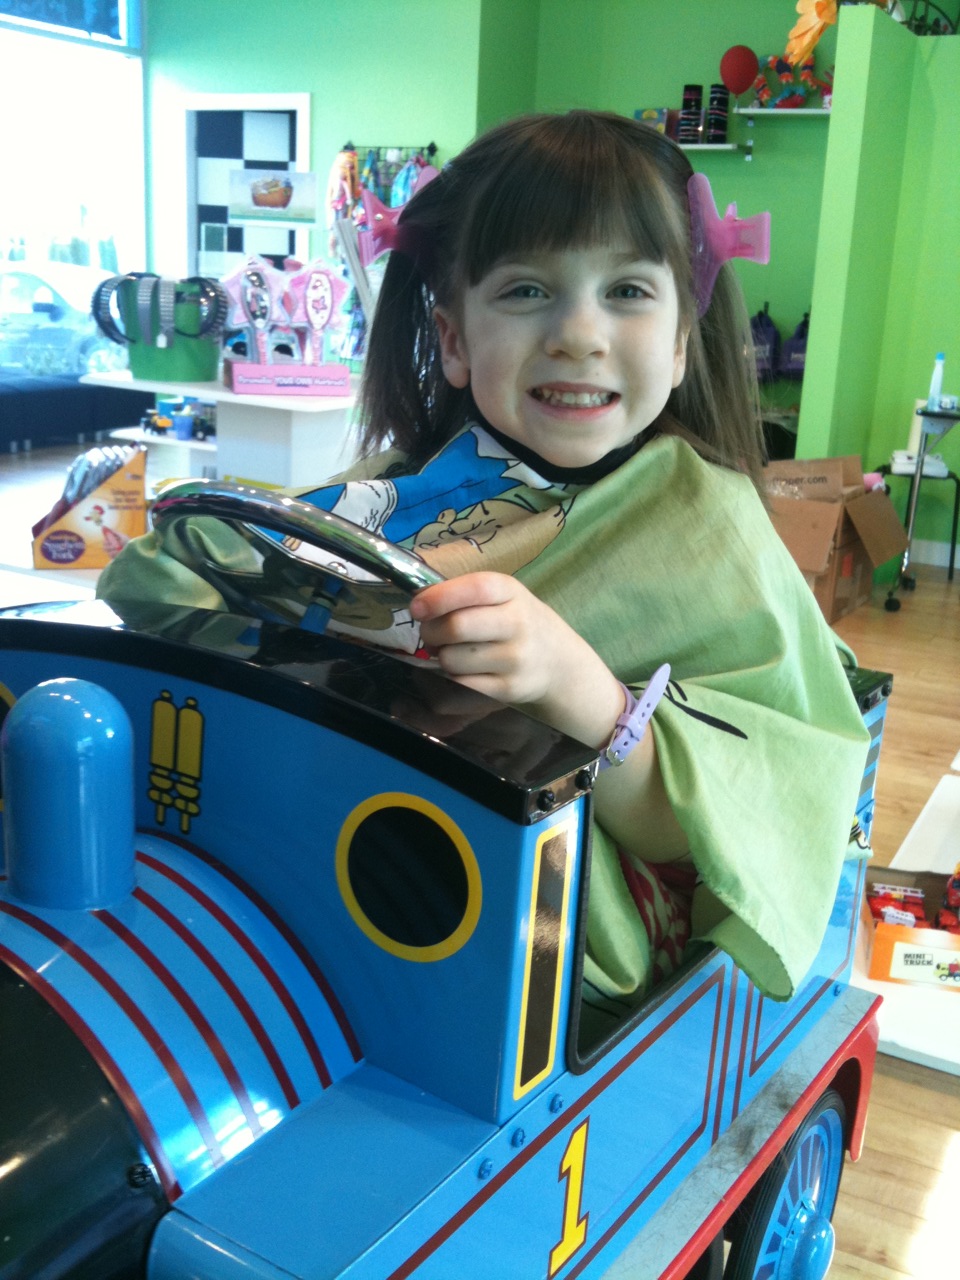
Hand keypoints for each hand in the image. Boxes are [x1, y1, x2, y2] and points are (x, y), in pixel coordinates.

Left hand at [410, 572, 621, 743]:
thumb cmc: (517, 622)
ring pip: (452, 660)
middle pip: (457, 627)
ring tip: (452, 651)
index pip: (474, 589)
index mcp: (511, 592)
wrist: (558, 662)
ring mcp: (514, 659)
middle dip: (431, 632)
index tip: (416, 608)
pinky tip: (464, 669)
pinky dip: (452, 677)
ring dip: (441, 656)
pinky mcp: (507, 689)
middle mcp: (517, 624)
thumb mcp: (503, 596)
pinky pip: (460, 684)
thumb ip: (464, 594)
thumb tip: (418, 602)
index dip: (440, 597)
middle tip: (430, 633)